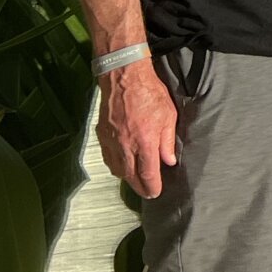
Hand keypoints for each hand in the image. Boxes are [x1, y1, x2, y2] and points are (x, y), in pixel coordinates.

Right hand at [96, 58, 177, 198]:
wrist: (123, 78)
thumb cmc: (150, 94)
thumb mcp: (168, 115)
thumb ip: (167, 141)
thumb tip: (169, 162)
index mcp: (144, 142)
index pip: (147, 173)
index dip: (152, 186)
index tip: (156, 193)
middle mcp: (125, 146)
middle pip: (130, 176)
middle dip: (139, 187)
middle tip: (147, 193)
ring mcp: (111, 142)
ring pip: (117, 169)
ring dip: (127, 178)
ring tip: (136, 181)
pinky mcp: (102, 136)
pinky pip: (108, 158)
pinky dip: (116, 166)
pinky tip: (122, 166)